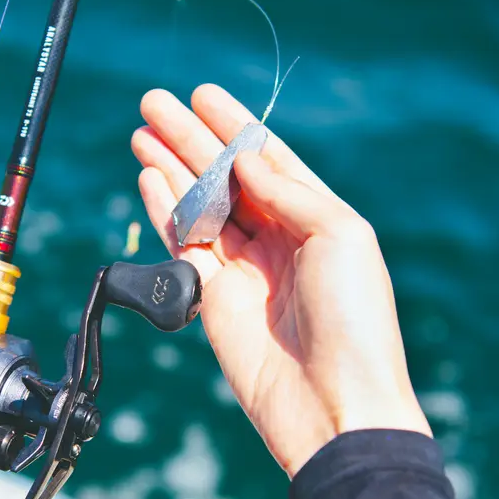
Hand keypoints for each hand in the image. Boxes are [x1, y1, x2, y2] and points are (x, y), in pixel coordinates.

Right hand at [132, 84, 430, 476]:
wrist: (334, 403)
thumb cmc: (355, 321)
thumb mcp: (341, 236)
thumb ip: (289, 192)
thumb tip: (247, 163)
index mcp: (318, 220)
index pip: (269, 161)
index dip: (236, 127)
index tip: (203, 95)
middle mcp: (279, 240)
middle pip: (226, 177)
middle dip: (191, 139)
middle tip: (156, 102)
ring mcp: (244, 270)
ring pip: (199, 205)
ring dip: (171, 167)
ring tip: (142, 130)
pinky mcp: (213, 300)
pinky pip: (183, 244)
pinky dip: (164, 210)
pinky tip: (149, 176)